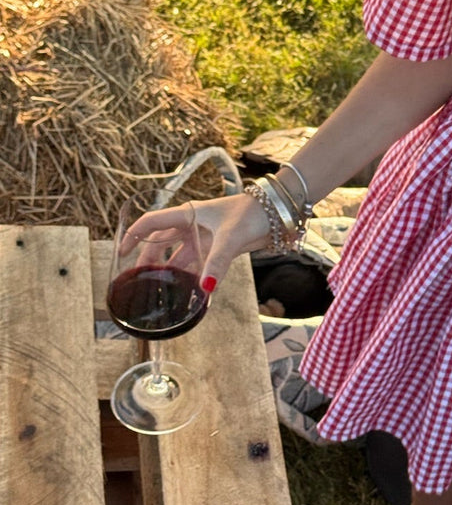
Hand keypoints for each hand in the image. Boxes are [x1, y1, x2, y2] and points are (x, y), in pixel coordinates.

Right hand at [125, 193, 270, 293]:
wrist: (278, 213)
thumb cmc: (252, 213)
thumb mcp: (230, 237)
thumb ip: (216, 263)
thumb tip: (204, 289)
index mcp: (188, 213)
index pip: (151, 222)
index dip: (134, 235)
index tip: (121, 253)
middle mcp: (192, 224)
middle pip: (161, 242)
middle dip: (148, 260)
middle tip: (139, 281)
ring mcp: (204, 236)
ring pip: (179, 255)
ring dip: (170, 271)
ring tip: (159, 290)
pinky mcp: (217, 247)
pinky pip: (197, 263)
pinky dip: (191, 275)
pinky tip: (188, 291)